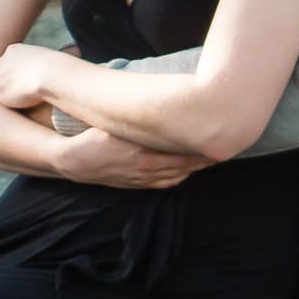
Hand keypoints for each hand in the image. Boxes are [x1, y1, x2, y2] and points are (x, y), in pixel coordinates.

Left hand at [0, 43, 51, 108]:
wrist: (50, 75)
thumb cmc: (53, 67)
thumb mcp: (42, 58)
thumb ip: (31, 63)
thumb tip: (35, 73)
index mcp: (12, 50)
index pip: (7, 61)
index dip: (15, 71)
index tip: (25, 77)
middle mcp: (2, 62)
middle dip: (7, 79)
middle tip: (23, 87)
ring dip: (8, 90)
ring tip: (26, 92)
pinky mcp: (0, 92)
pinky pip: (1, 98)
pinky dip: (10, 101)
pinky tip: (24, 98)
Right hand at [54, 127, 211, 188]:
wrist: (74, 162)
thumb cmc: (93, 138)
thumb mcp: (115, 126)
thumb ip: (138, 123)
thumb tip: (161, 113)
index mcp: (143, 155)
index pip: (181, 153)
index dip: (201, 148)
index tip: (218, 137)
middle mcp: (146, 170)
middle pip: (185, 165)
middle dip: (205, 157)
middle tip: (224, 145)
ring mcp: (143, 179)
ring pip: (178, 175)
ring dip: (195, 167)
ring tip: (211, 156)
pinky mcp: (138, 184)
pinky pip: (166, 182)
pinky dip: (181, 175)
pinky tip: (188, 169)